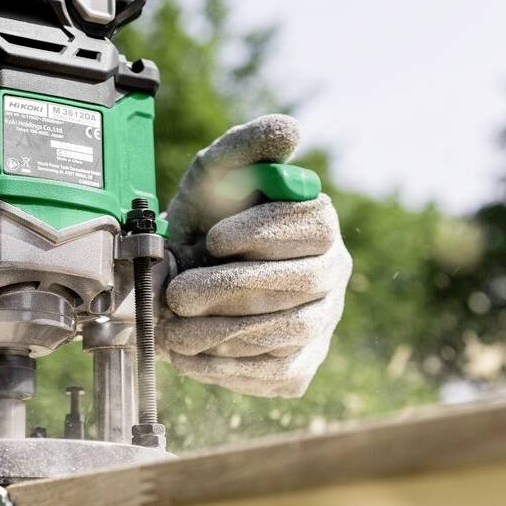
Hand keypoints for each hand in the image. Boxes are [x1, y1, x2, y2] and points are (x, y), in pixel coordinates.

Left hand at [159, 115, 351, 396]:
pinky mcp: (298, 367)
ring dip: (223, 330)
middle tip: (179, 294)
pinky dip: (228, 368)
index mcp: (318, 222)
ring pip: (287, 332)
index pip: (310, 227)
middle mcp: (331, 273)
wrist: (180, 276)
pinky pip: (275, 374)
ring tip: (175, 326)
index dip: (261, 233)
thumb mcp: (214, 175)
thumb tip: (289, 132)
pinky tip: (190, 355)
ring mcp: (320, 323)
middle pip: (300, 284)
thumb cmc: (203, 220)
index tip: (213, 238)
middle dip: (231, 289)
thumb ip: (245, 148)